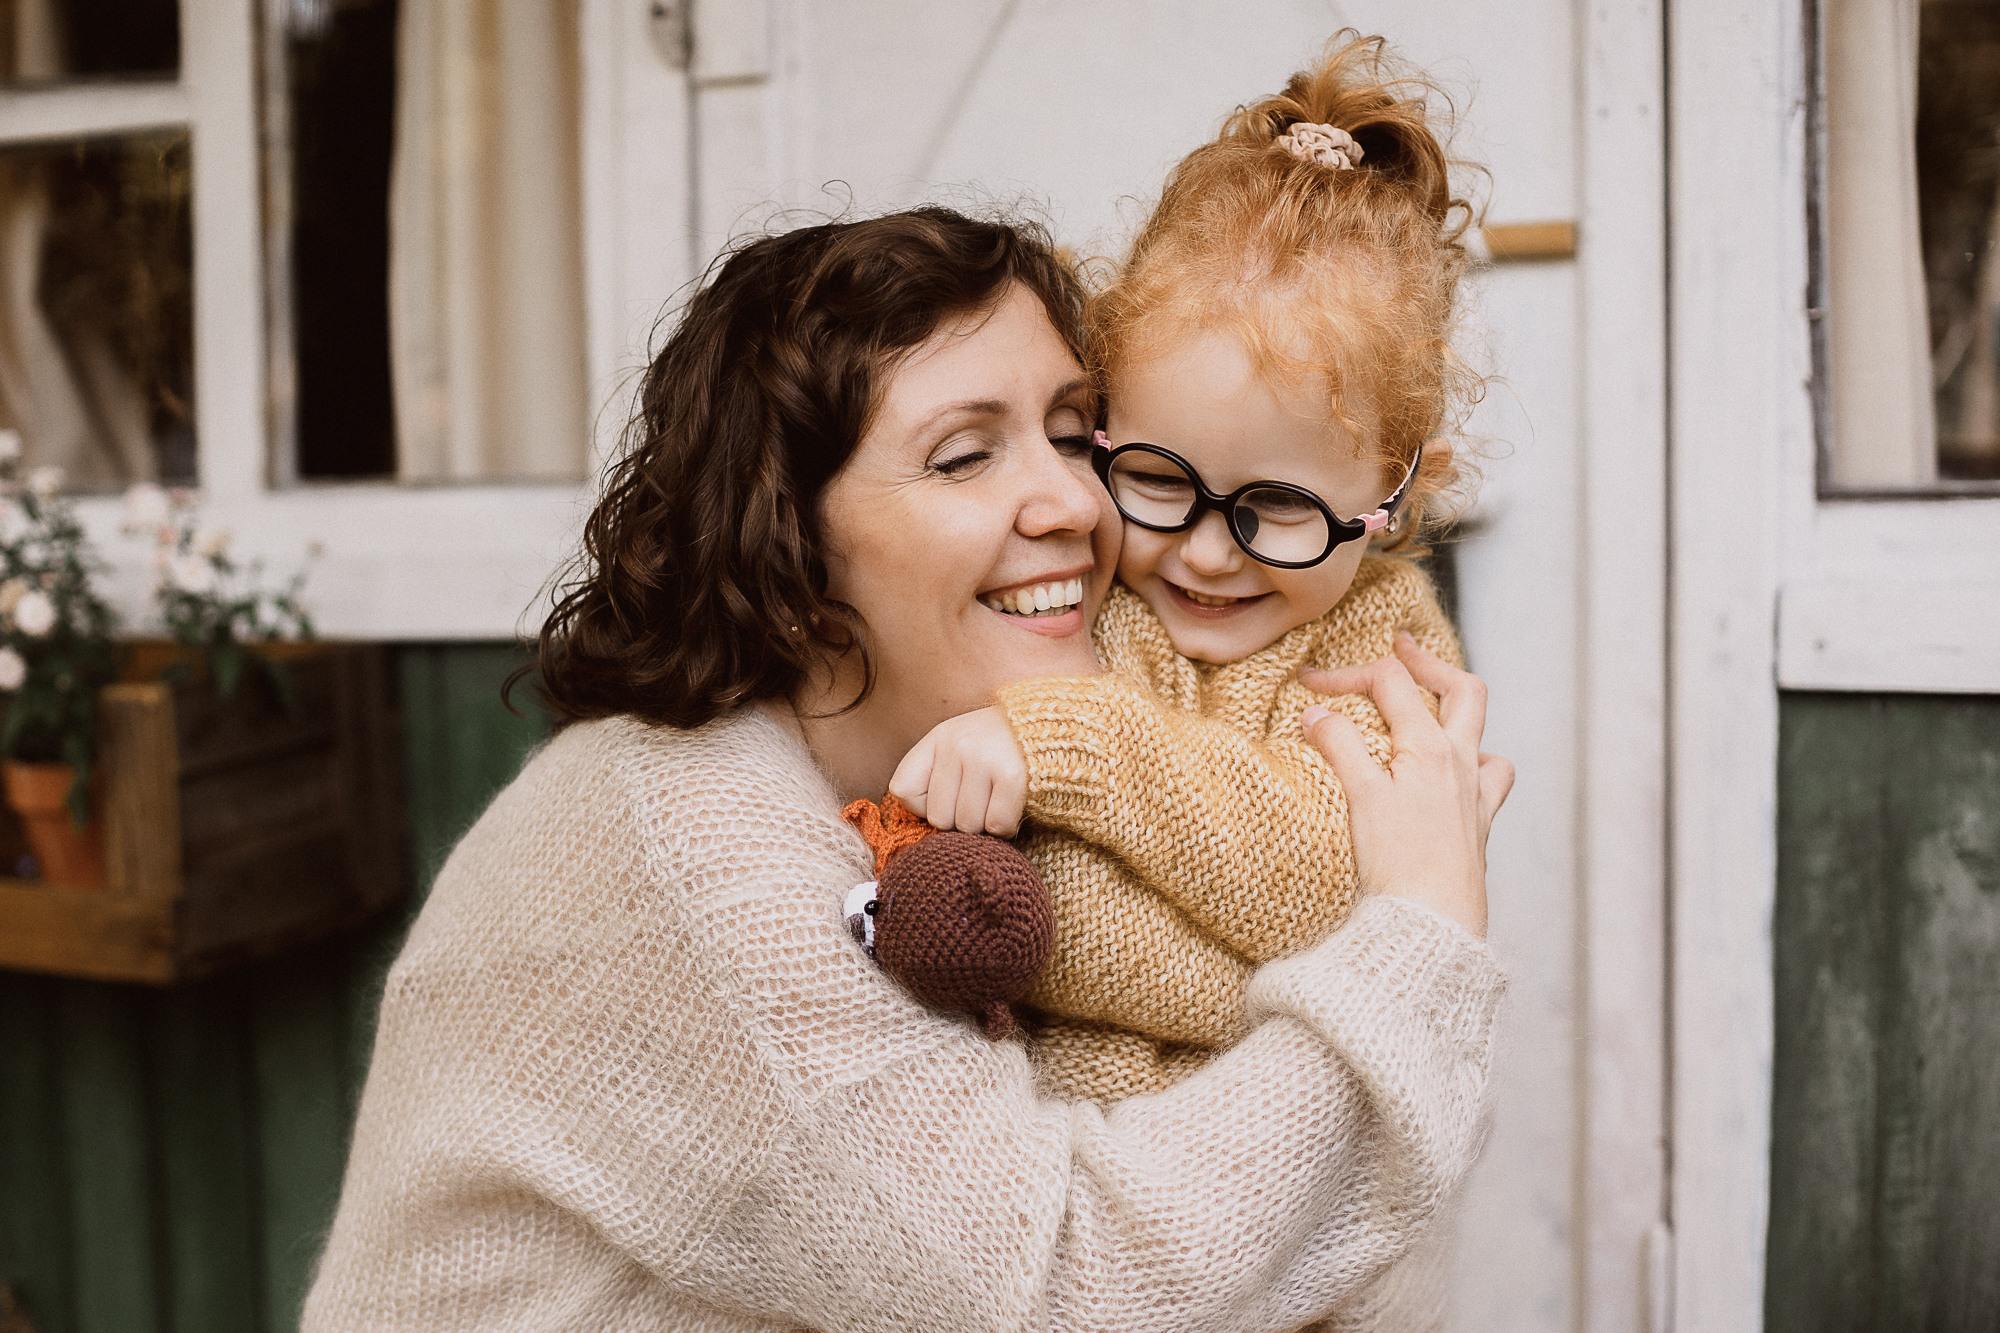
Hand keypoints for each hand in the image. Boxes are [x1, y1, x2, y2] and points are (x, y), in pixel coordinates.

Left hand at [888, 706, 1028, 836]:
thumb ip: (935, 778)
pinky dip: (1007, 827)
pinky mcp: (1013, 776)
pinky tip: (1014, 808)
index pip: (902, 790)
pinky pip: (997, 826)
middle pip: (939, 818)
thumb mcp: (961, 747)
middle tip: (983, 801)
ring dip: (986, 826)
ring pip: (968, 826)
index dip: (924, 805)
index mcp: (939, 738)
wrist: (1056, 727)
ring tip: (998, 802)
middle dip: (961, 820)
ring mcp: (984, 759)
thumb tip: (920, 829)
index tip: (950, 794)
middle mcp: (957, 745)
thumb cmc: (1001, 749)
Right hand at [1297, 633, 1512, 937]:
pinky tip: (1455, 772)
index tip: (1306, 683)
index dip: (1345, 674)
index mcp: (1430, 747)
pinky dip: (1474, 761)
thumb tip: (1315, 713)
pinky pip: (1490, 777)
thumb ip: (1339, 745)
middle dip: (1426, 662)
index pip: (1388, 684)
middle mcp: (1462, 763)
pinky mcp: (1476, 825)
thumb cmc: (1399, 865)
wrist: (1434, 926)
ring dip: (1457, 707)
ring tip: (1432, 702)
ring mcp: (1474, 794)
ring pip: (1481, 731)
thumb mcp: (1361, 796)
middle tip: (1400, 646)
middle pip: (1459, 689)